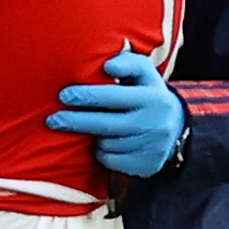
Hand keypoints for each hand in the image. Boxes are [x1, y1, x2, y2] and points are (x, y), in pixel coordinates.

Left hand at [47, 45, 185, 177]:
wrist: (176, 132)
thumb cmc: (147, 95)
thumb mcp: (145, 75)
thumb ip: (127, 63)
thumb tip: (107, 64)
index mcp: (152, 95)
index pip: (113, 95)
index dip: (86, 95)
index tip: (63, 95)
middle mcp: (154, 121)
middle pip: (104, 124)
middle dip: (74, 121)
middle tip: (52, 120)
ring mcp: (151, 145)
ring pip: (106, 143)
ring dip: (91, 137)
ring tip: (89, 129)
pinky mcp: (146, 165)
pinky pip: (110, 160)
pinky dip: (102, 153)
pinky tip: (104, 144)